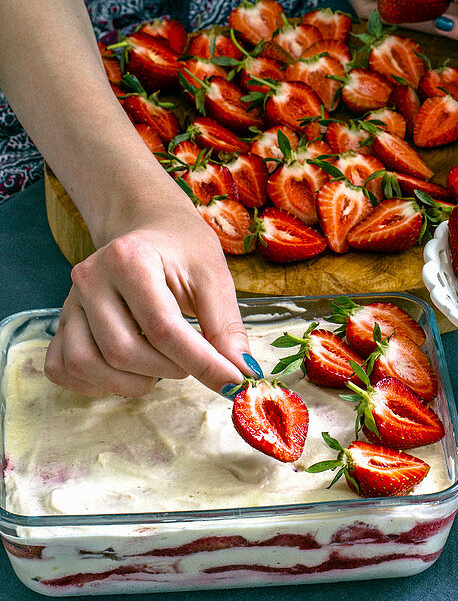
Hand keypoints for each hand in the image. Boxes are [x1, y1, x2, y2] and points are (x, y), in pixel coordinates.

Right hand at [44, 202, 255, 397]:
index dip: (201, 363)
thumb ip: (225, 326)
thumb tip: (241, 374)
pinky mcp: (61, 322)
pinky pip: (63, 368)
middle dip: (168, 370)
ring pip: (88, 365)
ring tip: (162, 365)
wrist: (148, 228)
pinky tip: (126, 371)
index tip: (232, 383)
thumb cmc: (182, 249)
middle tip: (193, 360)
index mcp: (129, 258)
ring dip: (132, 382)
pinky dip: (94, 383)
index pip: (164, 327)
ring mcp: (70, 301)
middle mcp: (90, 278)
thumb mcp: (212, 276)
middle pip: (123, 351)